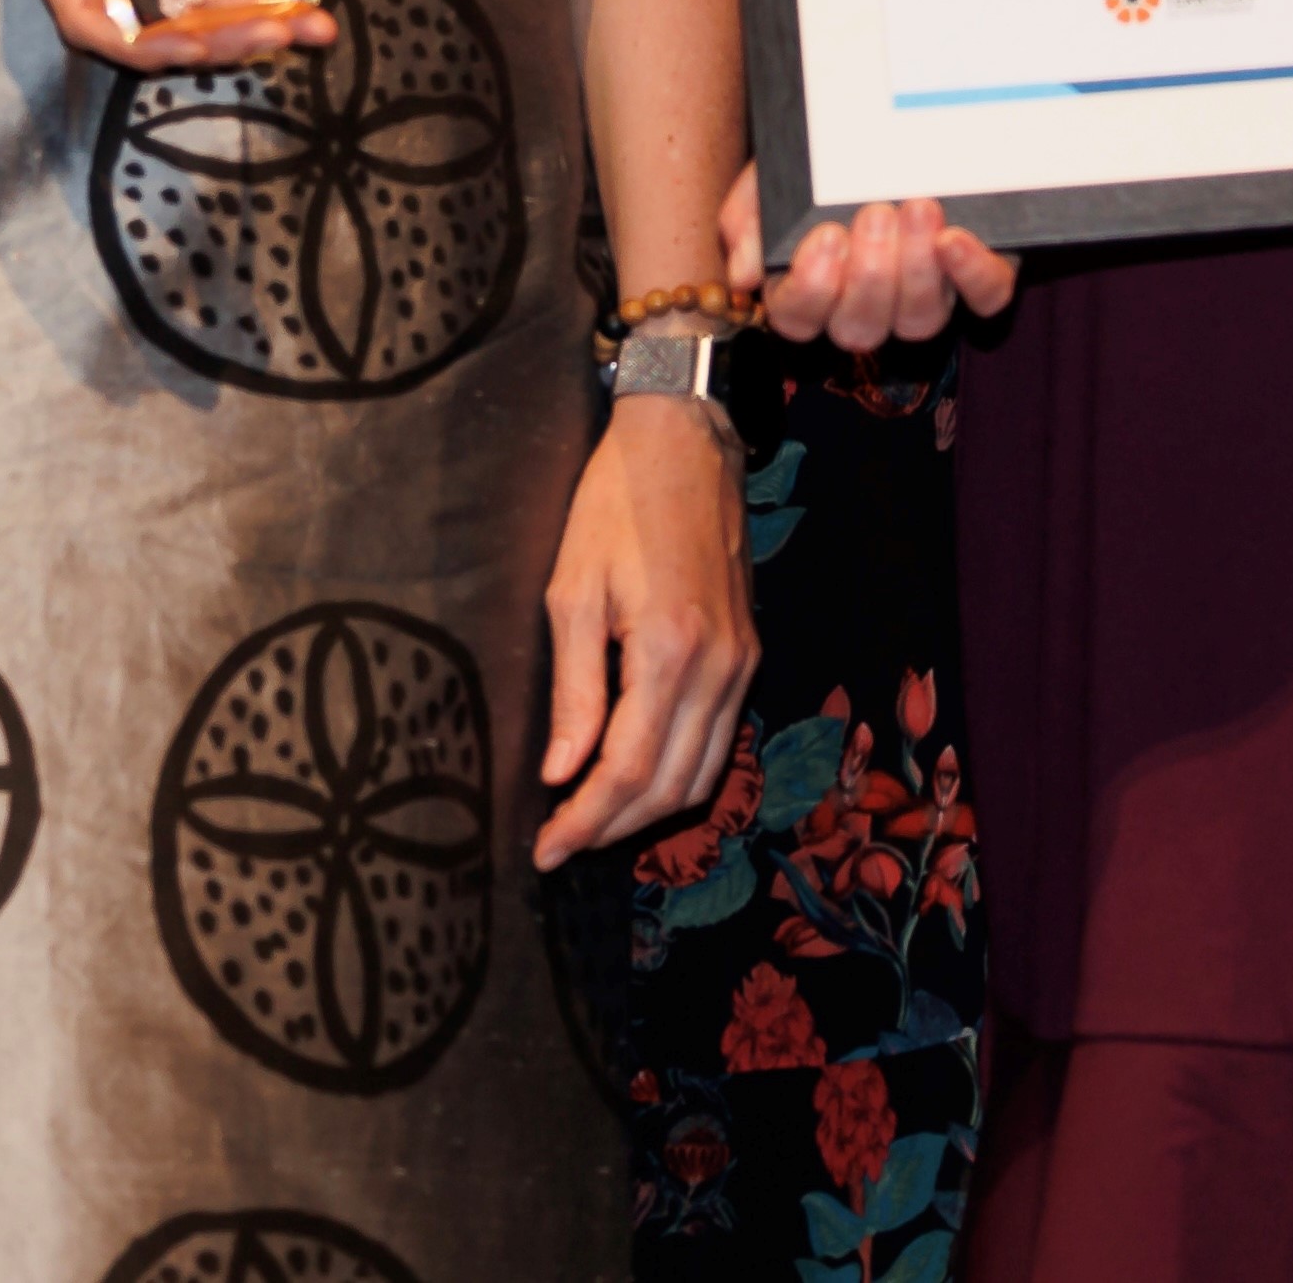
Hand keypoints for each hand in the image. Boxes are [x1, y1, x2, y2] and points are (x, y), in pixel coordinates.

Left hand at [533, 394, 758, 863]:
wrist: (685, 442)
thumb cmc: (615, 505)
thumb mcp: (571, 591)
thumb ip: (573, 691)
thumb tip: (561, 774)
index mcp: (669, 649)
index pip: (627, 771)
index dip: (584, 822)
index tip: (543, 851)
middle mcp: (719, 666)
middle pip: (670, 786)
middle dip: (614, 828)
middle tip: (561, 845)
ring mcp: (743, 661)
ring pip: (703, 771)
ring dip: (648, 810)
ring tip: (593, 820)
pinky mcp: (749, 651)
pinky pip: (720, 737)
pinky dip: (680, 773)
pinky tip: (637, 775)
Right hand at [722, 168, 1016, 348]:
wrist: (893, 113)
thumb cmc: (824, 156)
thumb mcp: (774, 173)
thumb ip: (749, 220)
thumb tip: (746, 276)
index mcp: (812, 286)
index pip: (799, 318)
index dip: (812, 290)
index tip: (826, 237)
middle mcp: (868, 303)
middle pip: (861, 327)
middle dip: (870, 276)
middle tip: (875, 213)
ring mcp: (925, 293)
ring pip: (919, 319)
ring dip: (917, 271)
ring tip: (917, 210)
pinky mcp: (978, 276)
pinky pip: (984, 297)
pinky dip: (972, 275)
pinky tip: (956, 241)